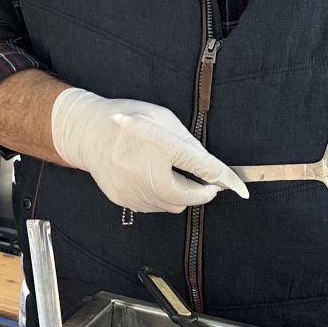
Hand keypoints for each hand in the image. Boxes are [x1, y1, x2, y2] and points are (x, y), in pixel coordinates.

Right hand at [50, 89, 248, 213]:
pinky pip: (154, 206)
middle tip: (206, 181)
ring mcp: (132, 189)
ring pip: (173, 205)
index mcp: (158, 144)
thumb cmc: (127, 121)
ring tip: (169, 173)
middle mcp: (144, 171)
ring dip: (181, 194)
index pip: (200, 165)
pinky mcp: (124, 200)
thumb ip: (188, 143)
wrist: (86, 132)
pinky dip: (161, 196)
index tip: (241, 190)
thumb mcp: (162, 119)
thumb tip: (210, 167)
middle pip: (188, 196)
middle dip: (202, 191)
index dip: (224, 178)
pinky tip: (150, 178)